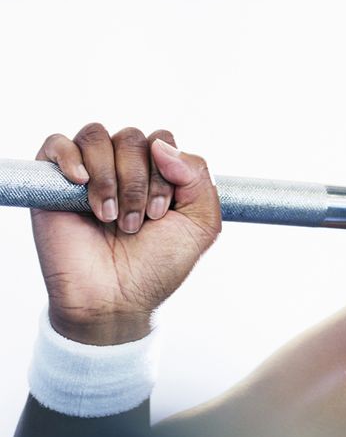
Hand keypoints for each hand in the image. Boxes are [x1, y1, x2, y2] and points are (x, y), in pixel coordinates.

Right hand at [30, 123, 221, 344]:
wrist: (115, 299)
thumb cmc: (157, 265)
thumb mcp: (201, 224)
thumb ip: (199, 177)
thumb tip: (160, 144)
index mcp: (156, 173)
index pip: (162, 140)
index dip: (166, 173)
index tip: (160, 214)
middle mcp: (121, 168)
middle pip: (131, 137)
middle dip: (138, 182)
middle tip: (135, 223)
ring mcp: (86, 174)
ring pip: (96, 136)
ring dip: (109, 179)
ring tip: (110, 218)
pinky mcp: (52, 184)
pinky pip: (55, 143)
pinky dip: (70, 158)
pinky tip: (81, 185)